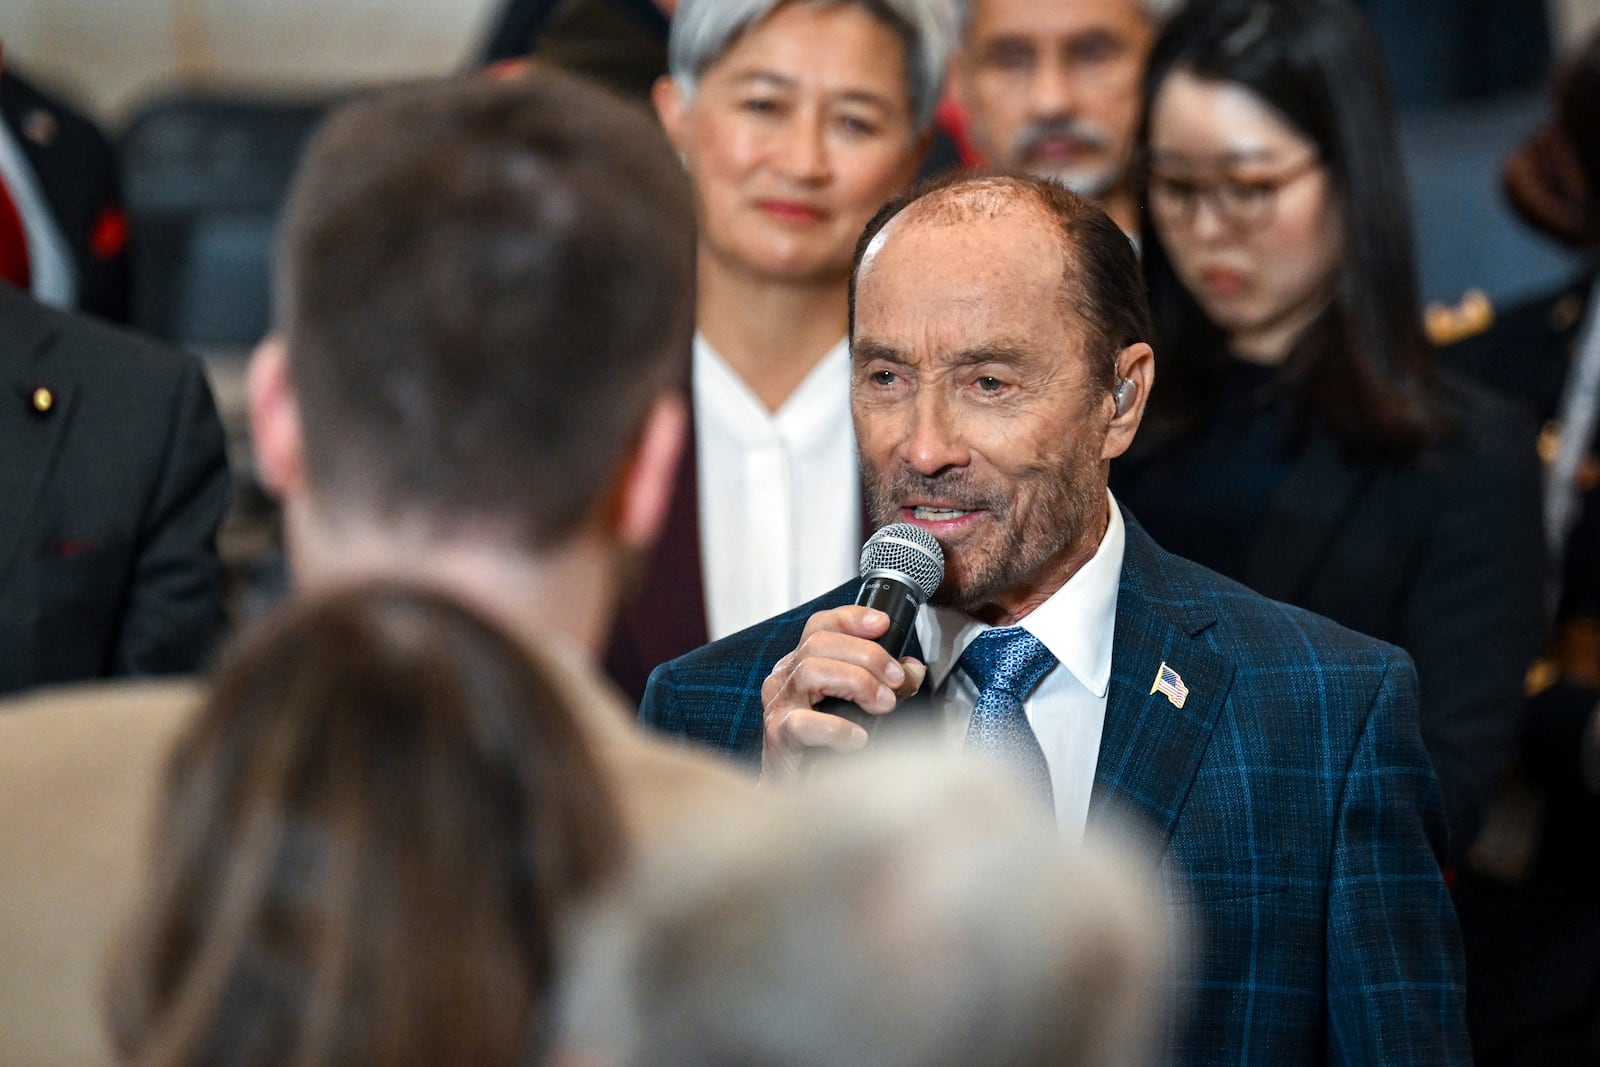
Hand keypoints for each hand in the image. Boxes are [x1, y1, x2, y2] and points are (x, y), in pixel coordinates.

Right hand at [759, 605, 925, 782]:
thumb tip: (912, 670)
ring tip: (884, 704)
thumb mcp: (857, 705)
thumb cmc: (825, 744)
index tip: (882, 624)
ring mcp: (778, 705)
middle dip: (867, 655)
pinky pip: (804, 723)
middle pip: (820, 643)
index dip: (851, 618)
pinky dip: (838, 728)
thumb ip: (883, 682)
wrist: (797, 791)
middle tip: (896, 680)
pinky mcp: (778, 736)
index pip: (820, 625)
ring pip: (812, 671)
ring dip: (857, 682)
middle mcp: (785, 677)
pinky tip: (860, 738)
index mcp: (801, 663)